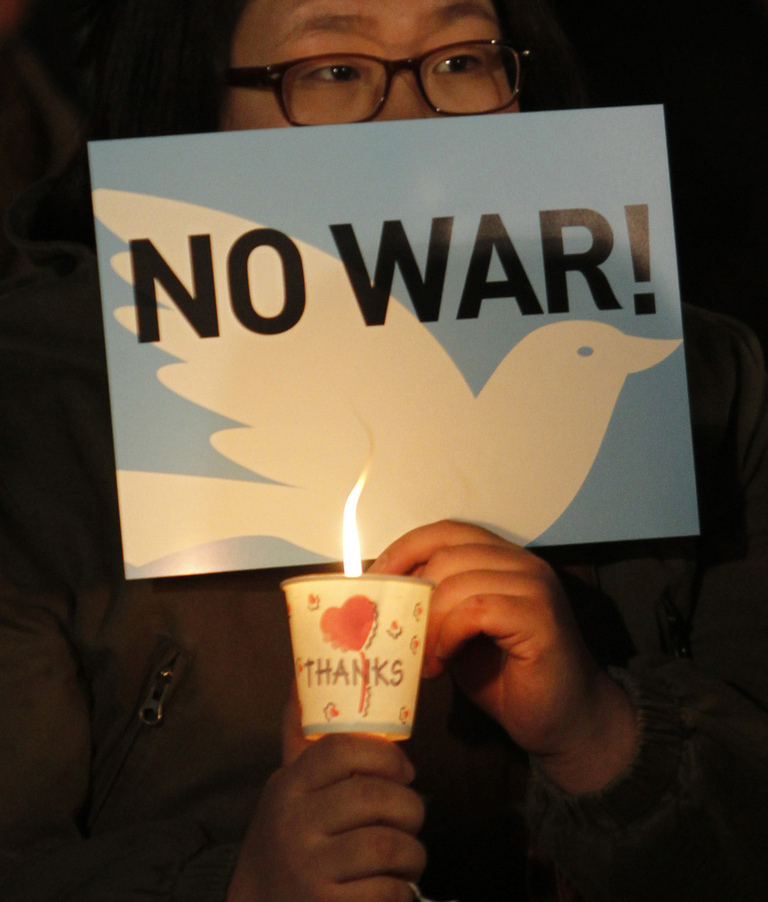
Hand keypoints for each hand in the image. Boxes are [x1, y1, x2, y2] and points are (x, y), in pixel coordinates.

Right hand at [227, 691, 425, 901]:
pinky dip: (402, 889)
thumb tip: (300, 676)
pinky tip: (393, 885)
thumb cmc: (287, 834)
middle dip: (409, 806)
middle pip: (374, 798)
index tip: (404, 771)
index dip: (384, 755)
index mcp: (289, 786)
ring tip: (409, 853)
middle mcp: (294, 825)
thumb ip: (300, 736)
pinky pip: (387, 892)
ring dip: (413, 851)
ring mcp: (309, 870)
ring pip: (388, 846)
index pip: (339, 749)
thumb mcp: (288, 784)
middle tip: (412, 816)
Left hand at [369, 520, 636, 792]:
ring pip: (456, 581)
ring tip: (423, 661)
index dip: (403, 550)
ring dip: (427, 624)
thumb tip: (383, 596)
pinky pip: (476, 610)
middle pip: (445, 554)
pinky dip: (449, 635)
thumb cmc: (509, 679)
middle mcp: (521, 563)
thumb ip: (433, 607)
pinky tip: (445, 662)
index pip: (445, 532)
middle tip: (395, 636)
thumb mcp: (457, 635)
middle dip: (410, 595)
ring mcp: (534, 586)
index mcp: (502, 559)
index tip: (372, 581)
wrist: (567, 722)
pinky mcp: (540, 617)